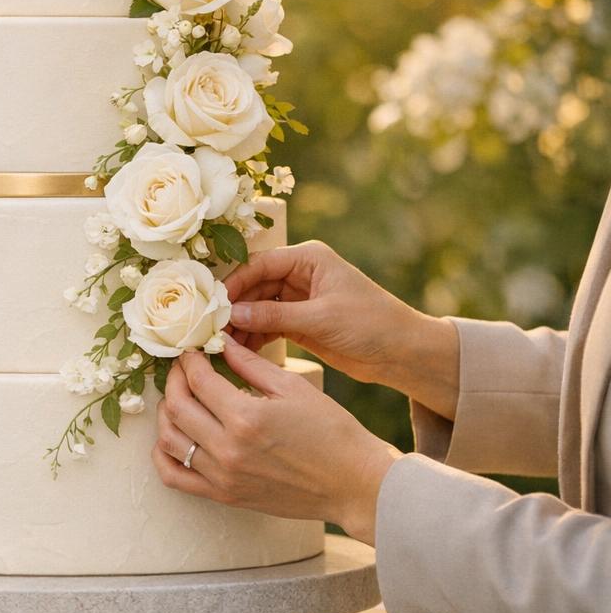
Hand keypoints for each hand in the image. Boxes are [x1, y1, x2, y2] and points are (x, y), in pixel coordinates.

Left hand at [151, 339, 397, 544]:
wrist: (352, 484)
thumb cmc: (331, 432)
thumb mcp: (293, 387)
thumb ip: (251, 364)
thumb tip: (221, 342)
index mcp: (246, 417)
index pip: (198, 380)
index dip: (189, 359)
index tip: (192, 350)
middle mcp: (228, 449)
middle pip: (177, 407)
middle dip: (174, 380)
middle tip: (182, 368)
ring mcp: (223, 476)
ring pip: (169, 441)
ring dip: (166, 414)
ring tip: (178, 397)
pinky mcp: (224, 496)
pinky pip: (175, 477)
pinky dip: (163, 455)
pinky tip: (174, 436)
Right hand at [224, 240, 458, 417]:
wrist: (403, 353)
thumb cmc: (371, 324)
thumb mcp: (321, 318)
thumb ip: (274, 316)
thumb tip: (231, 315)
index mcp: (309, 258)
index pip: (260, 264)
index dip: (234, 283)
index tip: (213, 304)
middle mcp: (301, 274)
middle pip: (254, 285)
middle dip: (233, 307)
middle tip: (209, 328)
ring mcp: (299, 299)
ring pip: (257, 307)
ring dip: (240, 325)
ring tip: (219, 345)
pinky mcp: (300, 323)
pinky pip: (267, 325)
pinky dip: (253, 337)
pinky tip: (237, 352)